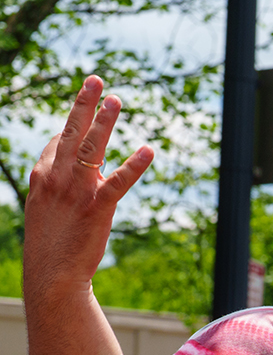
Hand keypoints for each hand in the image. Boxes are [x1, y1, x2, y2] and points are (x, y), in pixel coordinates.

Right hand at [24, 76, 153, 300]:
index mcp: (42, 176)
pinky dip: (134, 164)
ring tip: (117, 100)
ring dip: (105, 122)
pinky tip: (148, 150)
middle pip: (70, 133)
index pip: (58, 141)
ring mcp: (76, 192)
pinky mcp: (97, 208)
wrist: (52, 275)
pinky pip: (118, 181)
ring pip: (92, 149)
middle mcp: (56, 178)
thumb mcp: (48, 207)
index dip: (73, 123)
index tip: (86, 103)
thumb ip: (63, 184)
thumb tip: (87, 168)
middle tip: (96, 79)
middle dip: (83, 104)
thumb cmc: (53, 242)